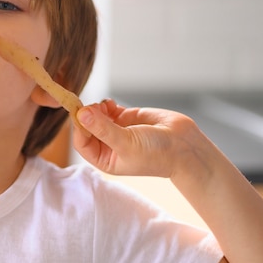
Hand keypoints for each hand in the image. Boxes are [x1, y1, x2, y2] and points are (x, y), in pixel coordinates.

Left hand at [72, 99, 203, 178]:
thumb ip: (102, 128)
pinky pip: (107, 109)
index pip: (81, 142)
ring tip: (105, 106)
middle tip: (90, 105)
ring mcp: (115, 130)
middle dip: (86, 115)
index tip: (80, 112)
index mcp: (104, 158)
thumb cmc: (156, 153)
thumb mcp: (126, 142)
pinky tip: (110, 104)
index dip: (78, 127)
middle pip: (86, 127)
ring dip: (96, 108)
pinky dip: (105, 104)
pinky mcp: (125, 118)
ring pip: (95, 116)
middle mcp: (107, 145)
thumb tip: (81, 113)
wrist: (184, 147)